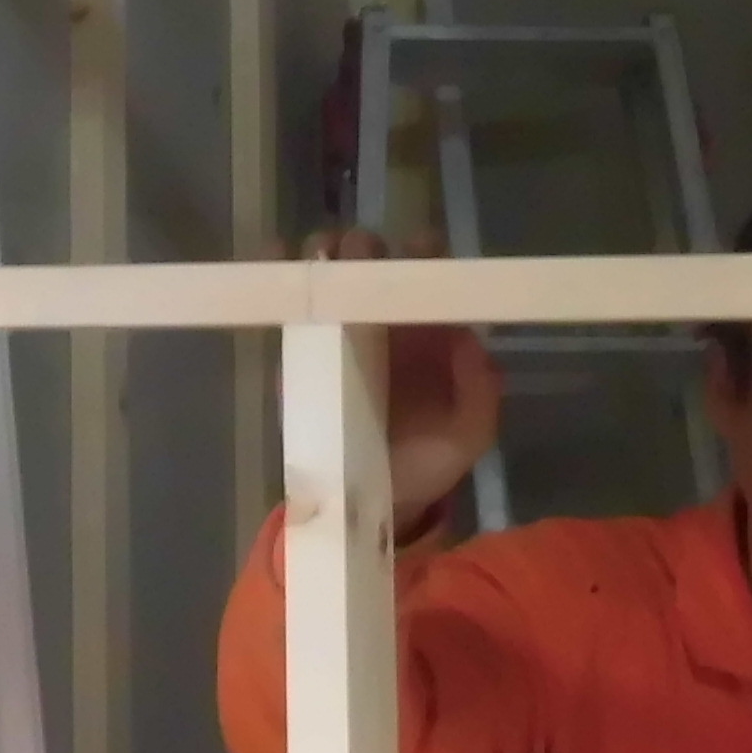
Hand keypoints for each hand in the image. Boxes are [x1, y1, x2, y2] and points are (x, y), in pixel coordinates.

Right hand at [305, 227, 498, 528]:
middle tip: (356, 261)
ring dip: (321, 256)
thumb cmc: (427, 460)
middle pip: (370, 260)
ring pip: (326, 272)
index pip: (427, 270)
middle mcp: (383, 317)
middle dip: (363, 248)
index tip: (413, 251)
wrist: (372, 504)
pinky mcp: (298, 350)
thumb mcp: (466, 435)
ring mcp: (338, 329)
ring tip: (316, 264)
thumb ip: (479, 394)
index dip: (422, 252)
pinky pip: (287, 308)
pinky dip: (275, 281)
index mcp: (427, 325)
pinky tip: (272, 269)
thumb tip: (469, 343)